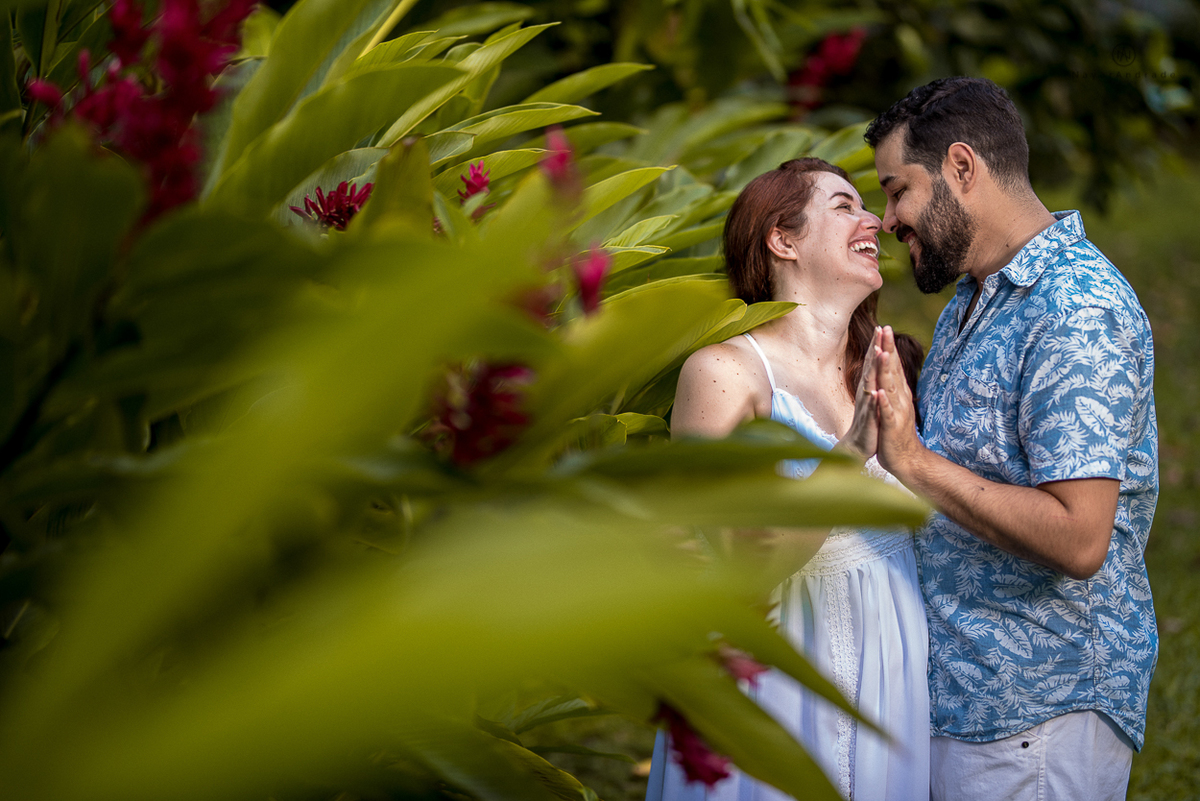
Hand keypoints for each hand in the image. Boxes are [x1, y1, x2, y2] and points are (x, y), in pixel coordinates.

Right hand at [838, 326, 882, 459]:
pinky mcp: (869, 422)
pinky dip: (873, 401)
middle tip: (879, 329)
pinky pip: (871, 410)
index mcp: (869, 387)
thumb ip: (872, 381)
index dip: (877, 345)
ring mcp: (866, 407)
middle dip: (875, 348)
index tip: (881, 326)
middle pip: (870, 367)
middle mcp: (866, 393)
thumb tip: (874, 364)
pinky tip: (876, 392)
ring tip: (878, 352)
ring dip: (874, 369)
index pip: (873, 363)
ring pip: (870, 384)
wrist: (858, 448)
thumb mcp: (872, 399)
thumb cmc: (867, 422)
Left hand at [873, 326, 923, 478]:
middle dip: (889, 349)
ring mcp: (896, 412)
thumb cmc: (894, 431)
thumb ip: (892, 388)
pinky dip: (883, 402)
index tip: (884, 327)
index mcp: (898, 393)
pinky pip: (886, 413)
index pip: (893, 365)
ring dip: (887, 370)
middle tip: (886, 328)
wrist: (905, 459)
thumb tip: (889, 371)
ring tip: (883, 353)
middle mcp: (900, 398)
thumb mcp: (892, 406)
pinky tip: (879, 392)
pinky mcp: (891, 427)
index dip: (888, 346)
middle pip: (893, 370)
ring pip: (891, 387)